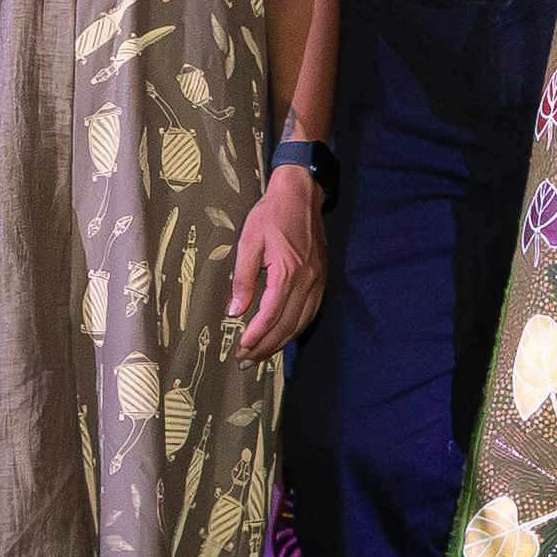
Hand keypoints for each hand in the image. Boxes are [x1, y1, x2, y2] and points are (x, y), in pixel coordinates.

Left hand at [235, 160, 331, 354]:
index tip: (241, 349)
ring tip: (261, 354)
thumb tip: (235, 311)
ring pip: (301, 323)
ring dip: (281, 342)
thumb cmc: (271, 214)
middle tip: (246, 361)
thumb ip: (243, 279)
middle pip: (287, 325)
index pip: (271, 315)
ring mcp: (318, 281)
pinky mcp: (321, 279)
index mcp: (288, 272)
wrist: (301, 195)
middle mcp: (307, 281)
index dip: (256, 336)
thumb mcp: (249, 242)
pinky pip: (310, 312)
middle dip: (266, 347)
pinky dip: (296, 329)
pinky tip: (283, 335)